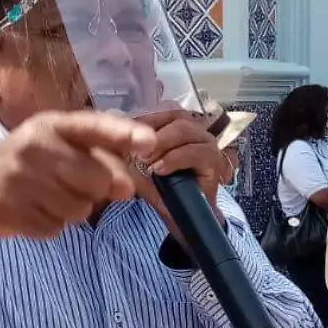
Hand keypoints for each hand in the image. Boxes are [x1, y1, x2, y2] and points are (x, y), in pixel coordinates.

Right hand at [0, 111, 151, 240]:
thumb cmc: (29, 163)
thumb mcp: (59, 146)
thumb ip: (100, 158)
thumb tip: (129, 187)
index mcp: (52, 125)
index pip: (93, 126)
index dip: (123, 134)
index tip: (150, 142)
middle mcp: (36, 146)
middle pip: (98, 180)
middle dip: (94, 190)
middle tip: (70, 184)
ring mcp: (21, 178)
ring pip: (80, 209)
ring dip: (71, 210)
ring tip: (47, 197)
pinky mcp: (12, 209)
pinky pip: (56, 228)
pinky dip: (50, 225)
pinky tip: (33, 210)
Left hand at [131, 110, 227, 233]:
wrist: (180, 217)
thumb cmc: (160, 188)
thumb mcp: (139, 165)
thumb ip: (130, 147)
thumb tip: (113, 124)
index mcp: (178, 125)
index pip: (162, 110)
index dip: (144, 118)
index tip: (125, 131)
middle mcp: (195, 130)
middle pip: (175, 116)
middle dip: (151, 131)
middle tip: (135, 151)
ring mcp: (206, 144)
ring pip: (184, 130)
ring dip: (162, 143)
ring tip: (146, 161)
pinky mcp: (213, 161)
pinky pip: (195, 152)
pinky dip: (174, 159)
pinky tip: (160, 170)